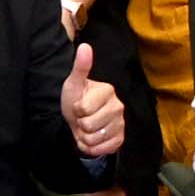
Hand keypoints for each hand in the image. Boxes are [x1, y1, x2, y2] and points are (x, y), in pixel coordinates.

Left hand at [60, 43, 126, 158]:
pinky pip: (103, 149)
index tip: (78, 106)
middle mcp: (118, 106)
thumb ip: (80, 67)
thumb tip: (85, 46)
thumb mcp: (74, 83)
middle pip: (89, 125)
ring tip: (85, 128)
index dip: (76, 110)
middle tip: (81, 118)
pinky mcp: (120, 138)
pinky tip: (91, 139)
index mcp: (108, 91)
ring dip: (84, 137)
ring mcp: (121, 123)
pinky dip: (92, 147)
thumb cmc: (75, 99)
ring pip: (94, 139)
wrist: (78, 119)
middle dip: (80, 124)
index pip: (83, 108)